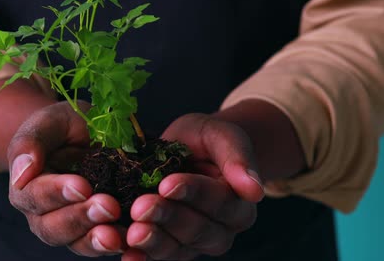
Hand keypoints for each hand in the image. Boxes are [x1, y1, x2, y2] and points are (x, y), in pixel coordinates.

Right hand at [7, 102, 125, 256]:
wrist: (88, 132)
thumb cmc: (62, 126)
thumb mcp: (47, 122)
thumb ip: (30, 142)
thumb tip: (22, 172)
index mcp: (26, 188)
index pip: (35, 197)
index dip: (57, 193)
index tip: (82, 186)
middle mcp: (44, 214)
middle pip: (54, 228)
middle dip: (81, 218)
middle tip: (108, 206)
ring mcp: (71, 226)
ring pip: (77, 242)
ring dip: (97, 240)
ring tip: (117, 235)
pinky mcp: (97, 229)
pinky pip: (104, 243)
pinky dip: (118, 243)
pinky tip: (131, 238)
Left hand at [123, 113, 264, 260]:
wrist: (187, 151)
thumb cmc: (206, 141)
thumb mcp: (221, 135)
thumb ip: (237, 157)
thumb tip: (255, 190)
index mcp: (239, 204)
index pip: (218, 201)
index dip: (192, 192)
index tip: (167, 183)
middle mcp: (221, 230)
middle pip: (196, 228)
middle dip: (167, 217)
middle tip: (140, 206)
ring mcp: (194, 244)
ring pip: (176, 248)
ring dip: (153, 241)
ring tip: (132, 232)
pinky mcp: (171, 249)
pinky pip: (158, 257)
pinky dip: (143, 258)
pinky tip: (128, 254)